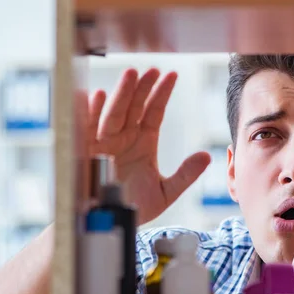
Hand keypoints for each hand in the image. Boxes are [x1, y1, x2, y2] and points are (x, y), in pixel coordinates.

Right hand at [87, 68, 210, 225]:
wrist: (109, 224)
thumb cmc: (135, 205)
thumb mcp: (165, 192)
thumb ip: (185, 174)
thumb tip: (207, 156)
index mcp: (143, 142)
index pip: (154, 112)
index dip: (162, 94)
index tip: (172, 75)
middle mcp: (124, 137)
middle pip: (134, 107)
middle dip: (142, 88)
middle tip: (151, 69)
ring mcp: (105, 142)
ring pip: (114, 113)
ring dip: (121, 94)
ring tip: (130, 75)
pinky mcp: (86, 152)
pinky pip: (87, 129)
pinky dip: (89, 113)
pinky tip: (94, 96)